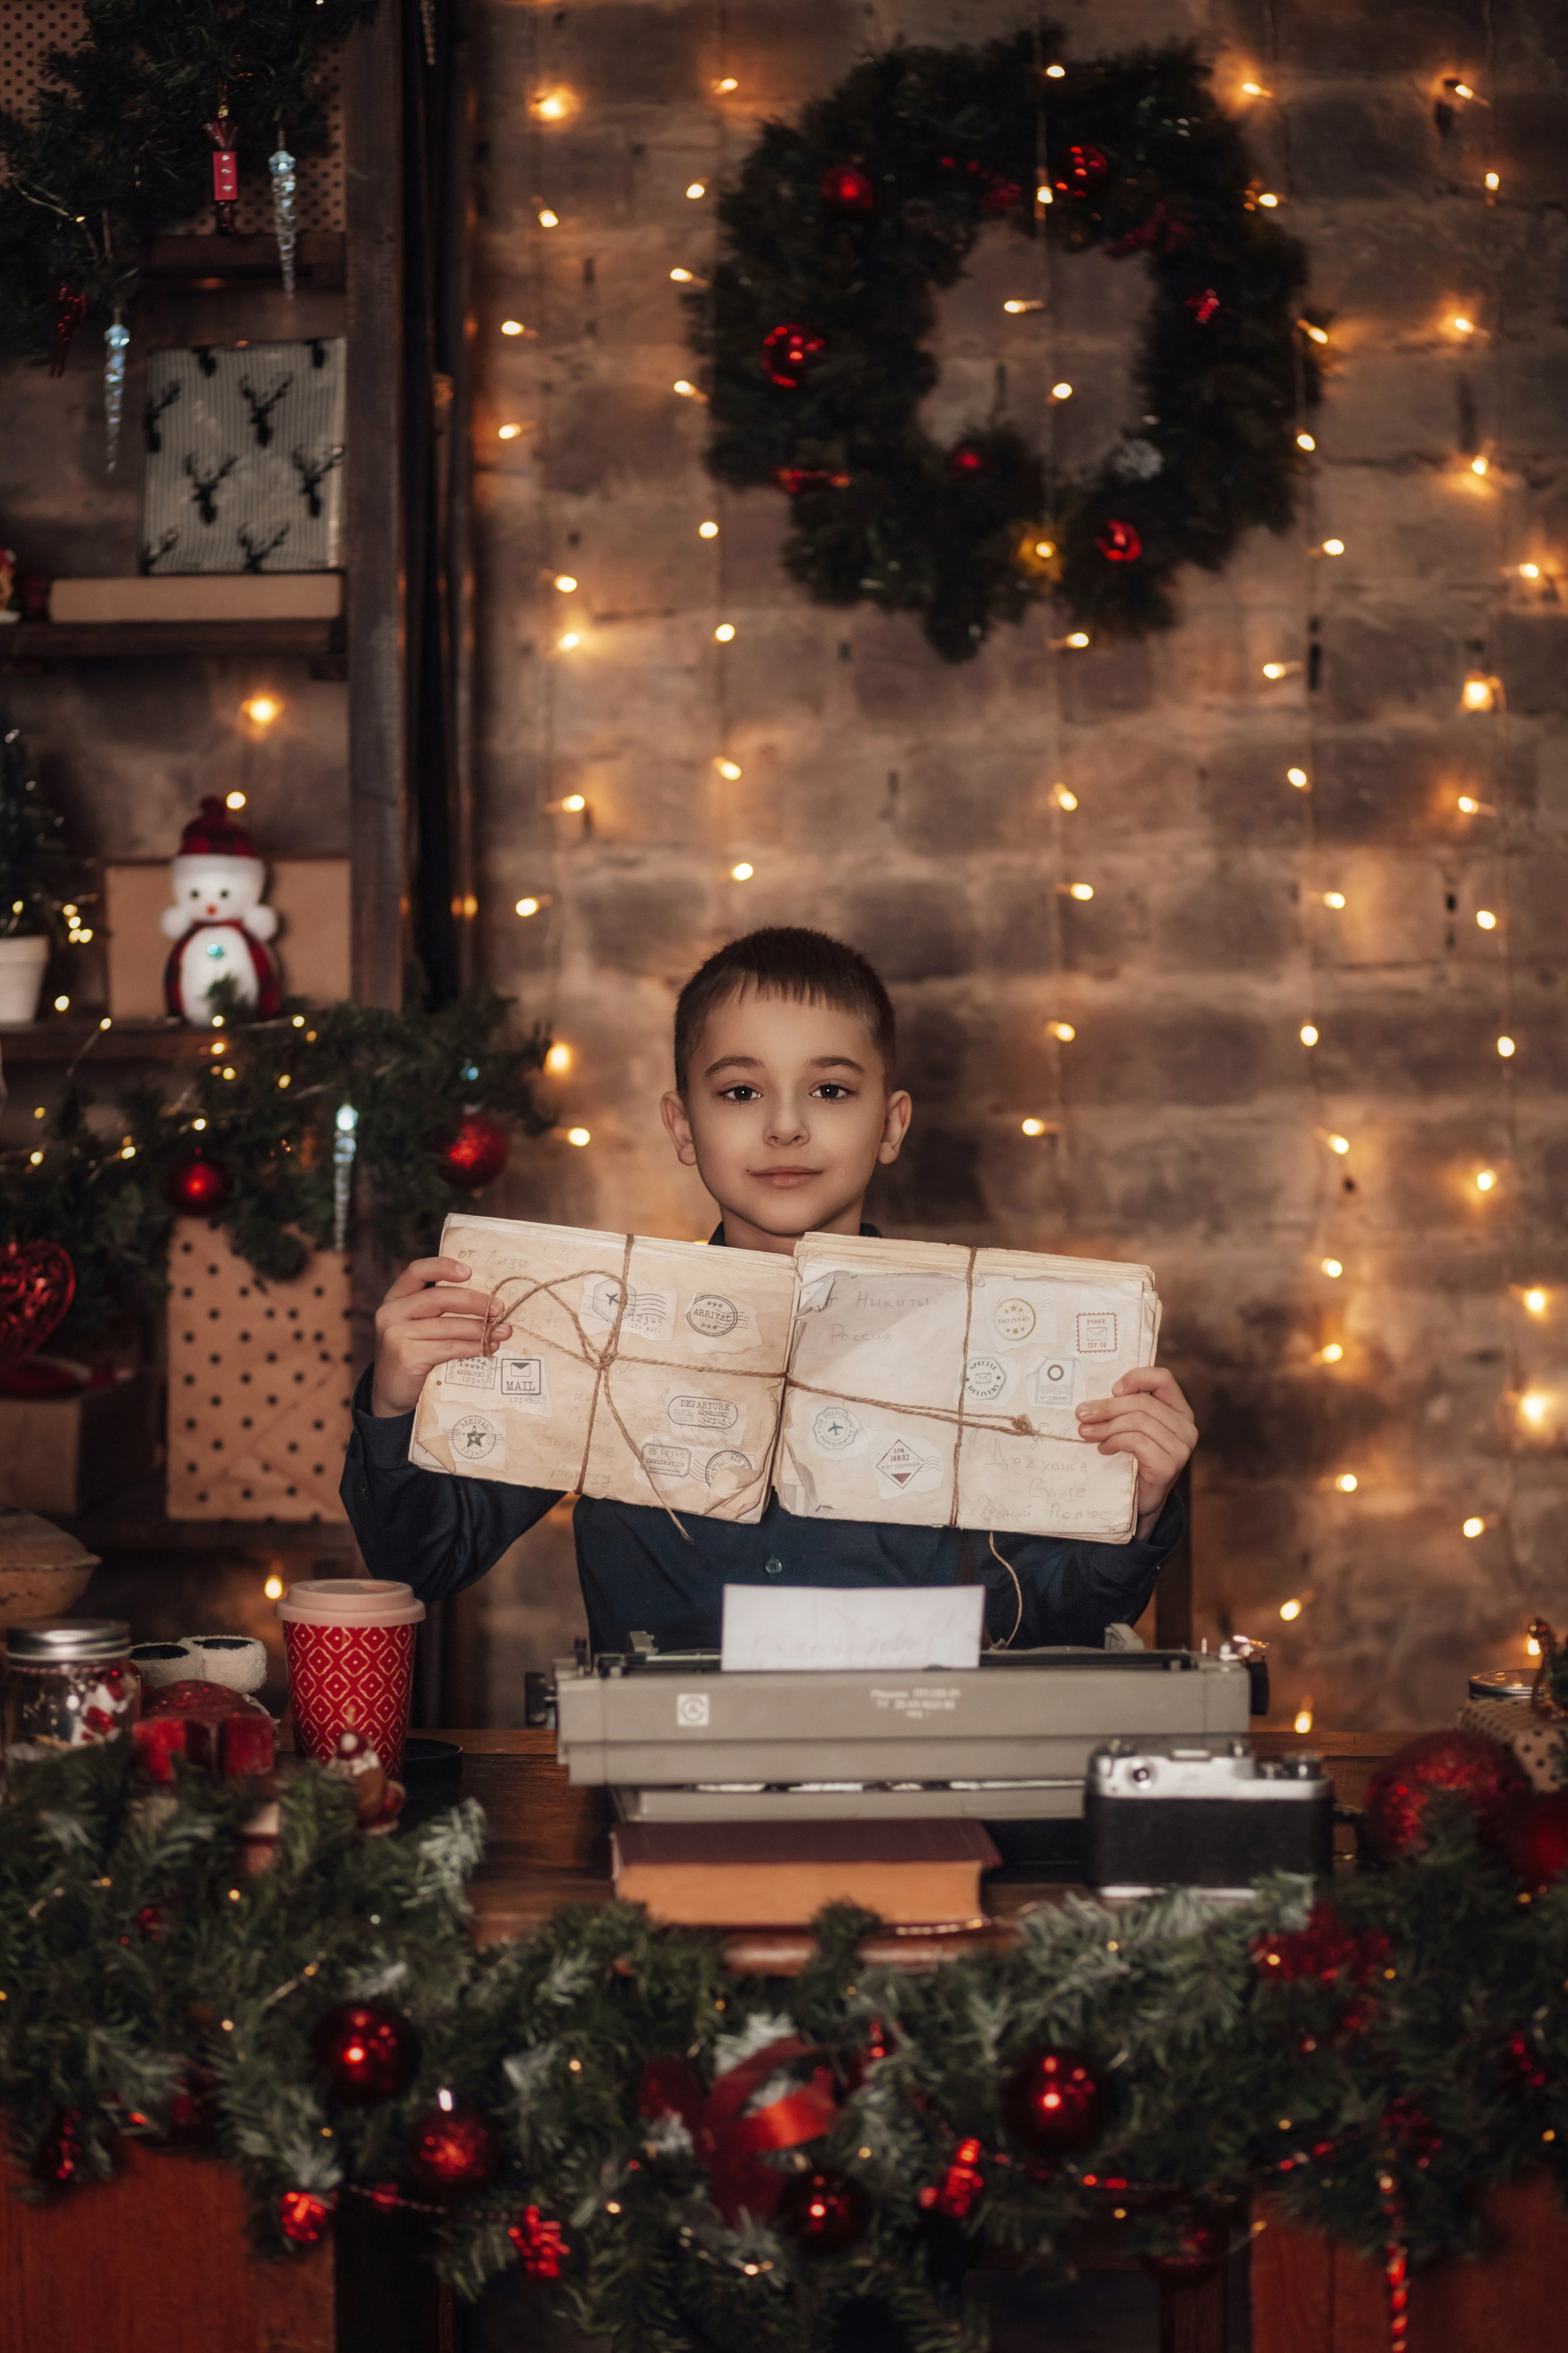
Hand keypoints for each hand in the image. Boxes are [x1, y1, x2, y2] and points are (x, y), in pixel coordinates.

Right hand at [369, 1256, 511, 1417]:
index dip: (443, 1267)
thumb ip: (441, 1311)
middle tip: (499, 1308)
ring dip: (479, 1329)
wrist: (391, 1394)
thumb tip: (490, 1303)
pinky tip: (487, 1348)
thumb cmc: (414, 1355)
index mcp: (396, 1298)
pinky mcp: (405, 1355)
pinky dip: (471, 1347)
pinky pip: (447, 1347)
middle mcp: (392, 1312)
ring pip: (446, 1325)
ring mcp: (395, 1334)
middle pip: (438, 1298)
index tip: (469, 1272)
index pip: (417, 1271)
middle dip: (473, 1302)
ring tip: (502, 1332)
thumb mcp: (421, 1327)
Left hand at [1076, 1366, 1196, 1540]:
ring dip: (1106, 1425)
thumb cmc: (1132, 1460)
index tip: (1111, 1389)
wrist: (1138, 1503)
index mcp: (1178, 1410)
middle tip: (1082, 1414)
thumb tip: (1092, 1399)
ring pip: (1138, 1421)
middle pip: (1142, 1402)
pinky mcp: (1170, 1465)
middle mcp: (1186, 1426)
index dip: (1136, 1377)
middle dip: (1107, 1407)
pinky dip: (1115, 1441)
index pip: (1162, 1378)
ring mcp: (1181, 1447)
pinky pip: (1137, 1441)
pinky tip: (1103, 1449)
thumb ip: (1124, 1409)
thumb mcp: (1130, 1428)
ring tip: (1086, 1433)